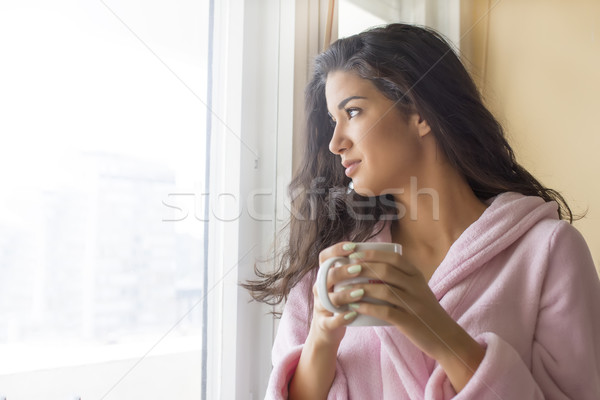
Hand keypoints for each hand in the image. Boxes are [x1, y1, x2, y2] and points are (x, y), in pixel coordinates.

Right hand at [308, 242, 364, 347]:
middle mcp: (320, 289)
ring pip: (327, 299)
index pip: (325, 257)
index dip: (336, 250)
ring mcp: (320, 306)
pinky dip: (341, 318)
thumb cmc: (342, 302)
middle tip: (359, 268)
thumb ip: (357, 270)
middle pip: (326, 276)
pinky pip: (329, 321)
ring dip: (344, 295)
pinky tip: (353, 314)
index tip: (353, 246)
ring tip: (360, 292)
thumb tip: (384, 252)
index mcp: (325, 276)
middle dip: (343, 271)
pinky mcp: (323, 324)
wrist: (328, 329)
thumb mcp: (344, 284)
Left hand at [342, 249, 462, 358]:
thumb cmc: (425, 312)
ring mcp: (413, 304)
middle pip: (386, 271)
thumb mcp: (416, 289)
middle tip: (345, 269)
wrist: (445, 337)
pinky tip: (354, 307)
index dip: (373, 254)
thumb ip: (400, 278)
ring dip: (361, 288)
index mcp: (417, 276)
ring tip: (344, 289)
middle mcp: (416, 287)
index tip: (354, 253)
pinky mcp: (409, 321)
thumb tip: (370, 267)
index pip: (394, 258)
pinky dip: (368, 308)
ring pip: (384, 290)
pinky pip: (385, 312)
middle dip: (363, 268)